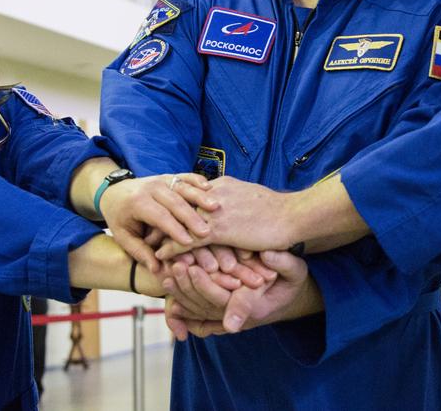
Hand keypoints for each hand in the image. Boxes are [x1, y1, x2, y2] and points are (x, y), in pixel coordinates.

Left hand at [99, 174, 219, 272]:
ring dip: (200, 197)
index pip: (159, 217)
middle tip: (207, 231)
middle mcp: (150, 188)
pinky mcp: (169, 176)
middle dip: (192, 217)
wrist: (113, 192)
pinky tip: (211, 189)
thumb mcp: (123, 237)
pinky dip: (197, 181)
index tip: (190, 241)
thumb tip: (156, 269)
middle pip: (174, 201)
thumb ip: (140, 252)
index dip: (175, 229)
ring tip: (216, 208)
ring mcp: (161, 179)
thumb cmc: (119, 218)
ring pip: (183, 187)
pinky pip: (185, 177)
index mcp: (137, 202)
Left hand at [155, 177, 293, 259]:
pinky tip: (161, 255)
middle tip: (146, 224)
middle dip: (161, 213)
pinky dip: (172, 247)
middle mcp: (215, 193)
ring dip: (161, 231)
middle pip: (178, 201)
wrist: (293, 216)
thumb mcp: (252, 199)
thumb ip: (236, 201)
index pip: (190, 190)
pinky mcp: (219, 229)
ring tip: (147, 242)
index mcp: (223, 185)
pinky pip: (187, 238)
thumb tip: (230, 207)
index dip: (175, 202)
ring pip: (178, 220)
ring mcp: (216, 210)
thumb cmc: (278, 211)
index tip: (162, 211)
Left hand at [164, 250, 313, 339]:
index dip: (205, 285)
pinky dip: (183, 309)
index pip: (223, 300)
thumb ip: (282, 262)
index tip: (191, 267)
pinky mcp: (222, 317)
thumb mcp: (295, 270)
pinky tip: (170, 292)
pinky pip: (198, 318)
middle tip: (172, 266)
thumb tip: (267, 252)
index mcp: (255, 306)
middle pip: (204, 307)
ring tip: (167, 273)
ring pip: (198, 311)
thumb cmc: (292, 281)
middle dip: (187, 287)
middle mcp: (238, 318)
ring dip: (181, 294)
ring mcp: (229, 319)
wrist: (290, 299)